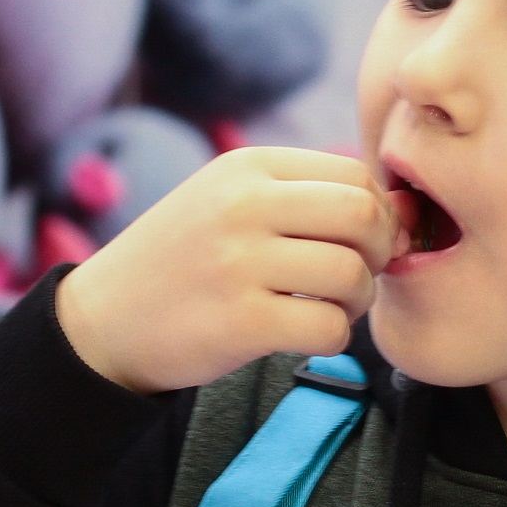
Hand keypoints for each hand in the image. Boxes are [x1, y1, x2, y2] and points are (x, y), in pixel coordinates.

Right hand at [55, 148, 399, 392]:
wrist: (103, 320)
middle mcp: (244, 205)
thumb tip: (404, 211)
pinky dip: (333, 339)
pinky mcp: (240, 322)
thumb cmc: (185, 262)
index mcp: (248, 166)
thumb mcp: (230, 203)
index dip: (378, 215)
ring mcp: (240, 263)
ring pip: (353, 275)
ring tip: (326, 308)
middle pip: (364, 216)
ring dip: (357, 301)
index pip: (355, 176)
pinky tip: (304, 336)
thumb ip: (304, 198)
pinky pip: (330, 329)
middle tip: (357, 277)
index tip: (364, 245)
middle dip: (380, 252)